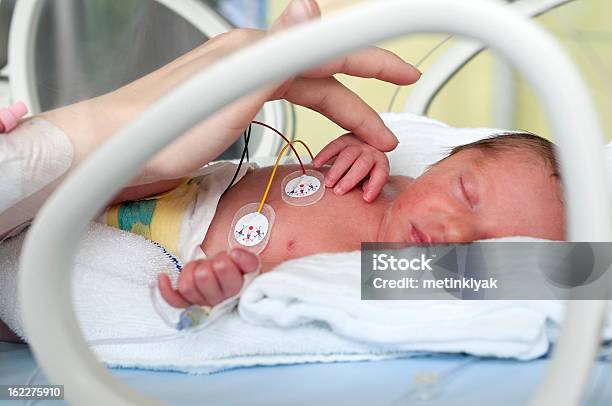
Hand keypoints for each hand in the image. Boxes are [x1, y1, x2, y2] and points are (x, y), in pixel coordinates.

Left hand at [76, 0, 417, 183]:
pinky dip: (311, 117)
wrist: (113, 148)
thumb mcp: (226, 95)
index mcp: (255, 52)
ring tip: (362, 141)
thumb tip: (310, 8)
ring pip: (306, 92)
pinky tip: (315, 126)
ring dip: (339, 116)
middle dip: (362, 105)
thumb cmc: (161, 130)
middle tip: (387, 132)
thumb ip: (275, 56)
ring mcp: (242, 79)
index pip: (329, 51)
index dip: (372, 63)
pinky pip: (287, 102)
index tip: (404, 74)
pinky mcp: (232, 101)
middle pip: (323, 75)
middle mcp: (251, 59)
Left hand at [158, 248, 259, 307]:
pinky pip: (174, 301)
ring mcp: (203, 303)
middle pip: (202, 277)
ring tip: (204, 266)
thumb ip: (247, 259)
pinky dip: (166, 290)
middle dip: (208, 263)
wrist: (232, 276)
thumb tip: (235, 255)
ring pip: (187, 286)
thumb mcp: (249, 262)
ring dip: (192, 270)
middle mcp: (220, 301)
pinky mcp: (189, 303)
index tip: (233, 254)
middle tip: (218, 261)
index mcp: (237, 290)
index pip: (226, 273)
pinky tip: (163, 277)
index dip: (225, 261)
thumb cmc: (239, 268)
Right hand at [312, 134, 389, 201]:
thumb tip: (365, 194)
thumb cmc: (365, 171)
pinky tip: (316, 165)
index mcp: (380, 162)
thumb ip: (368, 186)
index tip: (366, 198)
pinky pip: (333, 147)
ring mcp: (356, 144)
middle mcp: (370, 151)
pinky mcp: (343, 140)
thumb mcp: (369, 179)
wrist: (361, 148)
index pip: (381, 174)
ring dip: (336, 170)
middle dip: (350, 179)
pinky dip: (323, 156)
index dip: (374, 186)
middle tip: (338, 192)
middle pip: (362, 164)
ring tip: (327, 183)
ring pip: (347, 156)